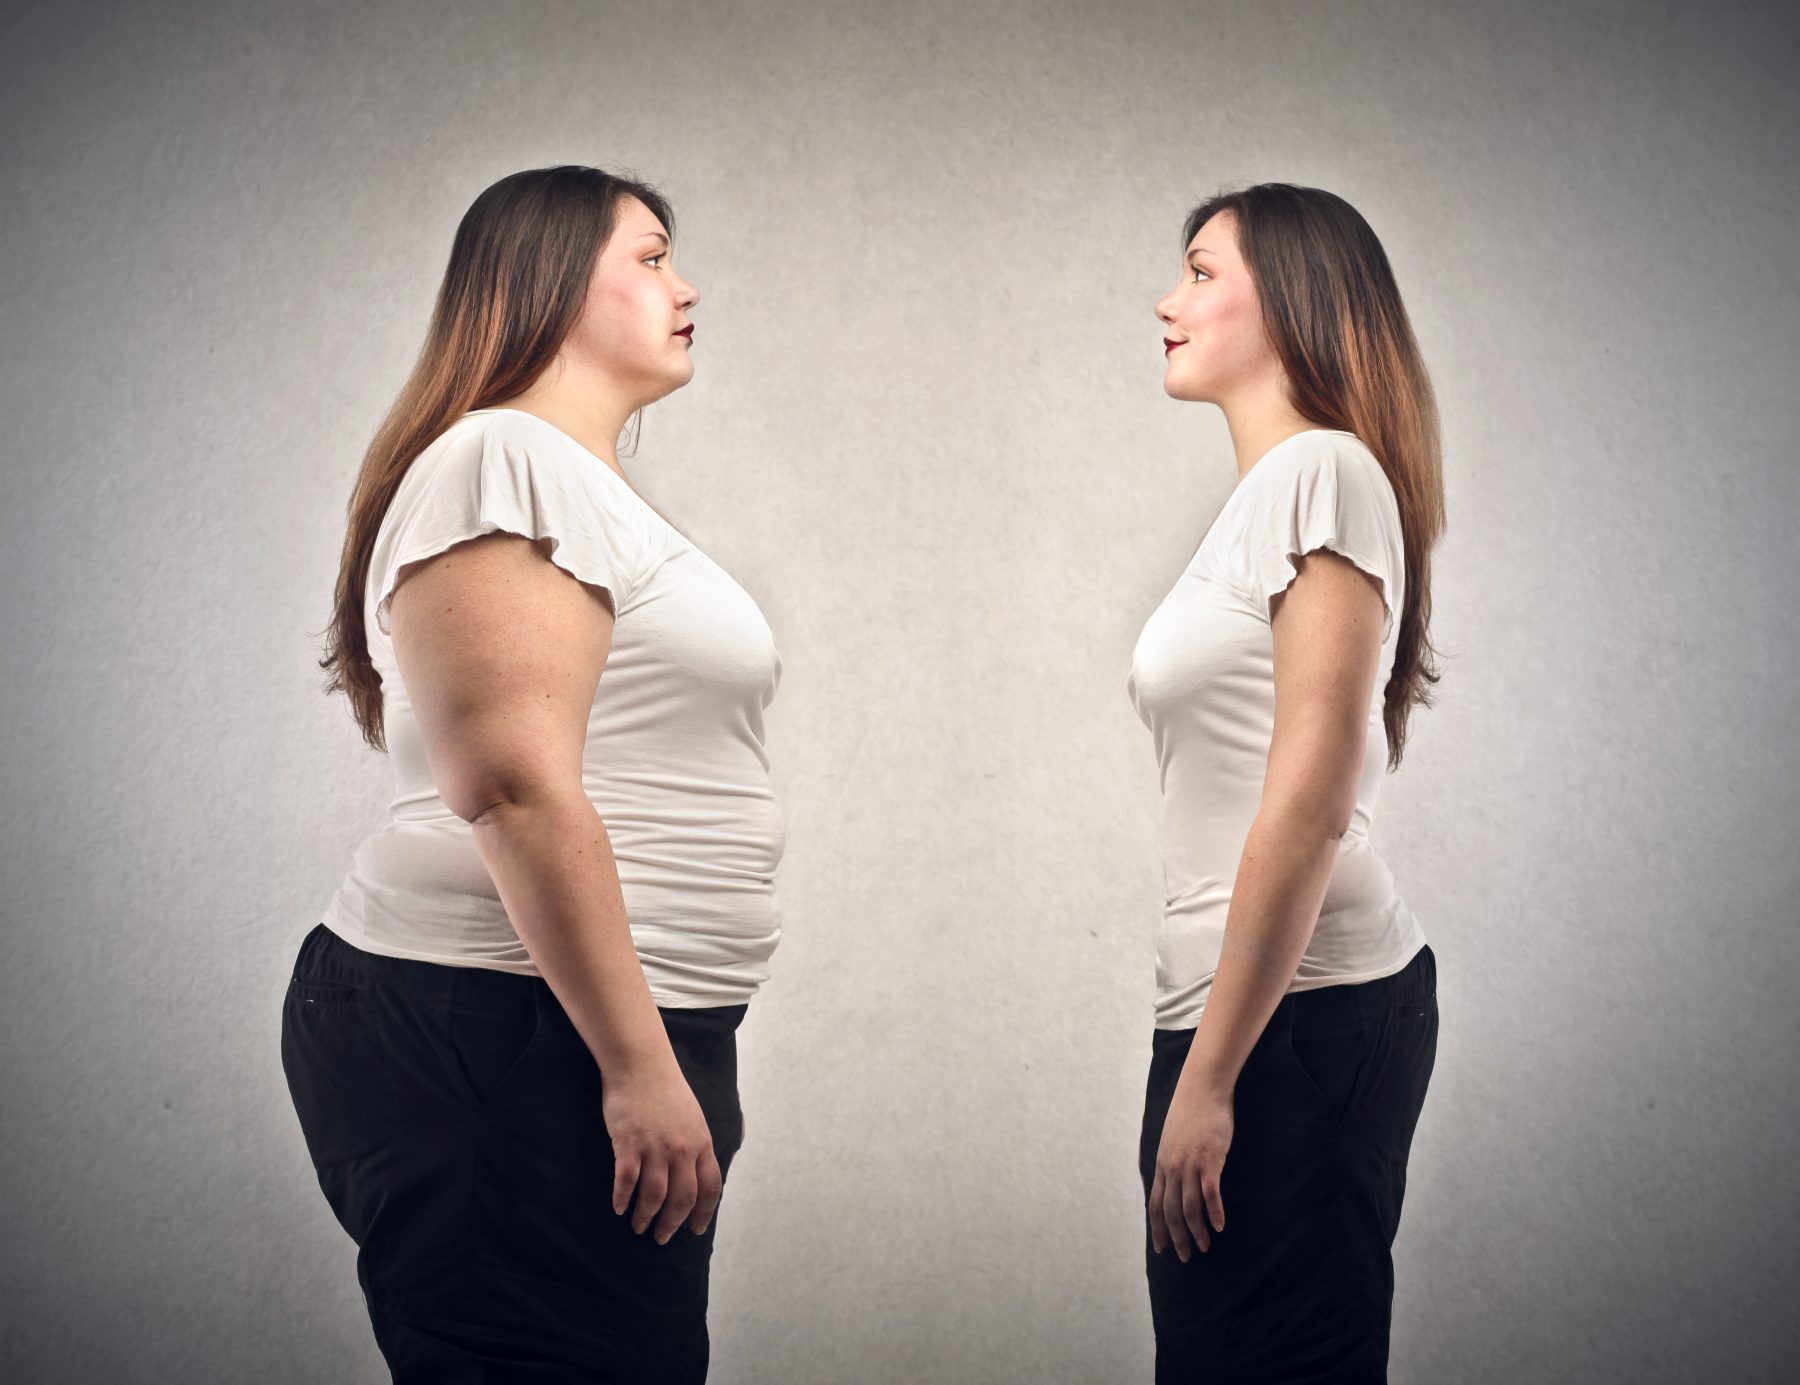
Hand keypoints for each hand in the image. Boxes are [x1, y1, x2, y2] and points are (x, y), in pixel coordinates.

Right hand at [601, 1061, 721, 1243]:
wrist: (641, 1064)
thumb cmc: (666, 1089)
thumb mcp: (694, 1117)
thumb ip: (697, 1144)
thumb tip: (698, 1172)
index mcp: (701, 1142)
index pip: (709, 1187)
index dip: (703, 1213)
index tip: (695, 1229)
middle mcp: (682, 1149)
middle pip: (681, 1199)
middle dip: (672, 1224)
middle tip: (662, 1237)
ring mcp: (655, 1148)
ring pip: (654, 1196)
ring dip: (646, 1216)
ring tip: (639, 1226)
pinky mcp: (628, 1144)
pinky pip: (626, 1181)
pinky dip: (622, 1199)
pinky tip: (619, 1208)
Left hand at [1149, 1074, 1232, 1261]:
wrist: (1202, 1089)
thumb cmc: (1191, 1112)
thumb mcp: (1172, 1138)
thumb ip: (1171, 1159)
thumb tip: (1171, 1176)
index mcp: (1162, 1164)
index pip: (1155, 1205)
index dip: (1158, 1229)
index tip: (1161, 1249)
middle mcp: (1173, 1168)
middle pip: (1171, 1212)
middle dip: (1177, 1238)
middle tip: (1185, 1257)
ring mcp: (1190, 1165)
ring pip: (1189, 1208)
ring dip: (1197, 1231)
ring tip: (1205, 1247)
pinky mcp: (1210, 1161)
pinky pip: (1210, 1195)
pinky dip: (1214, 1213)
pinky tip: (1220, 1226)